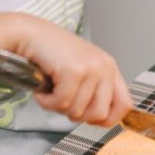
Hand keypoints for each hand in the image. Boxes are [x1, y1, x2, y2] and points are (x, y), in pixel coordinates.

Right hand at [16, 17, 132, 126]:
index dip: (107, 119)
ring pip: (77, 111)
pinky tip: (43, 90)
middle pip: (99, 114)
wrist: (29, 34)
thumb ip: (94, 91)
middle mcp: (104, 67)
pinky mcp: (73, 71)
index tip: (89, 118)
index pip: (124, 105)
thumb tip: (99, 120)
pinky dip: (47, 102)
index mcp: (109, 67)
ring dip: (57, 106)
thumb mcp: (82, 69)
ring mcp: (90, 68)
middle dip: (76, 115)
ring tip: (50, 90)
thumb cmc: (51, 52)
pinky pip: (61, 103)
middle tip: (62, 101)